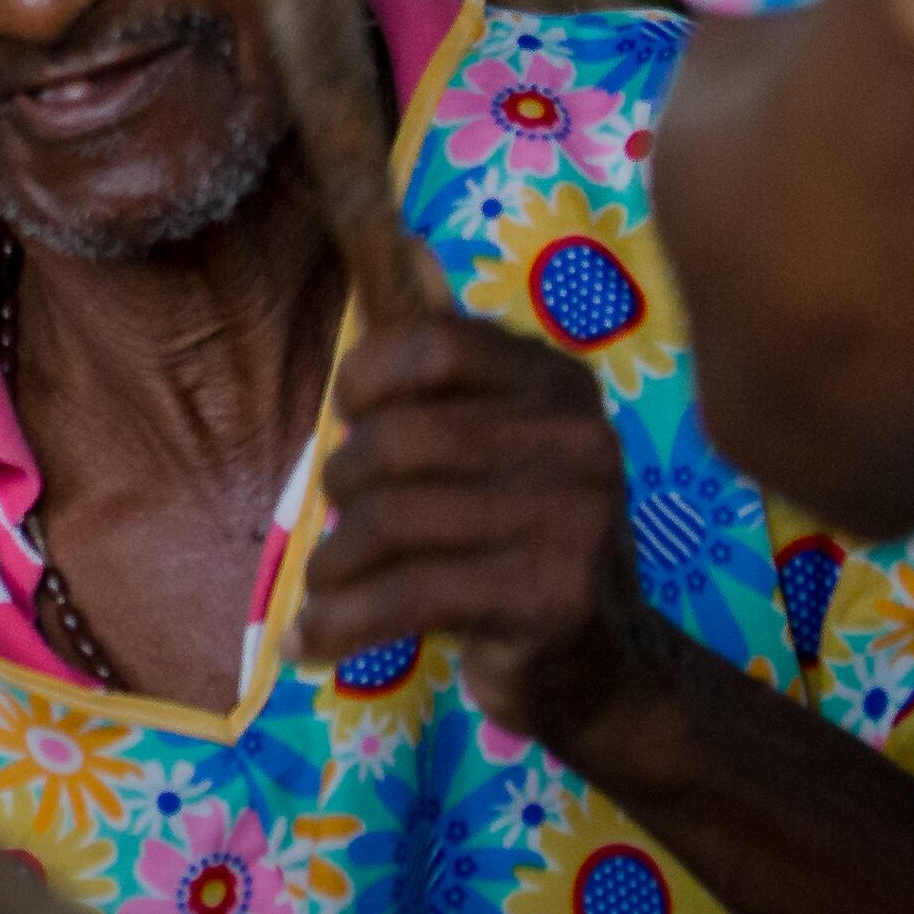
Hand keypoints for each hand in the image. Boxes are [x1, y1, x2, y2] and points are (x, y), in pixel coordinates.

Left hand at [296, 312, 668, 750]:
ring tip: (331, 583)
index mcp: (560, 385)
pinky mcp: (550, 597)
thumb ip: (448, 353)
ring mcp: (573, 521)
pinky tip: (310, 641)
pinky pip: (406, 596)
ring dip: (336, 559)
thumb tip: (406, 244)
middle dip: (344, 482)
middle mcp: (579, 441)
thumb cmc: (522, 540)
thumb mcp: (495, 440)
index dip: (367, 376)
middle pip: (399, 437)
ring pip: (392, 518)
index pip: (435, 344)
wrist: (603, 669)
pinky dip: (340, 622)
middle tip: (342, 517)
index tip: (349, 414)